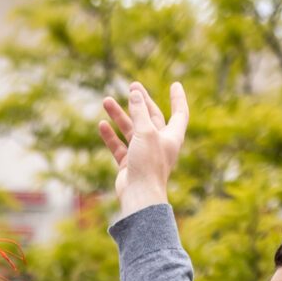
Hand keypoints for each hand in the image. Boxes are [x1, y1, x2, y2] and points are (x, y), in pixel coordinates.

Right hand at [97, 79, 189, 220]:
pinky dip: (111, 135)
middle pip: (151, 118)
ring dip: (120, 116)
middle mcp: (159, 144)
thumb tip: (135, 93)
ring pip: (131, 130)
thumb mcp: (145, 132)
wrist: (139, 195)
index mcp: (172, 136)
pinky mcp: (129, 164)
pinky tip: (102, 125)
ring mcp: (143, 154)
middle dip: (141, 102)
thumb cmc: (148, 164)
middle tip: (132, 86)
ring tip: (106, 101)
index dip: (178, 98)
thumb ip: (139, 112)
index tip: (175, 85)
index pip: (179, 113)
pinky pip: (119, 146)